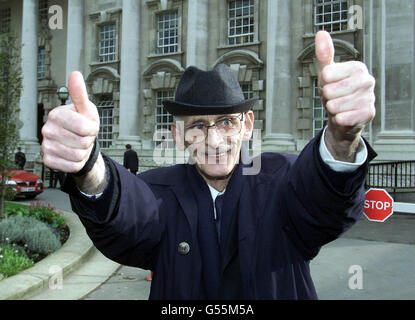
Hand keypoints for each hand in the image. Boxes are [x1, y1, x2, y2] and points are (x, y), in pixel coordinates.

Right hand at [41, 71, 99, 172]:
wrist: (77, 142)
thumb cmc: (83, 123)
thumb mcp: (86, 109)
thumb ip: (80, 94)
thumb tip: (75, 75)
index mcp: (56, 115)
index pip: (83, 127)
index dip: (92, 129)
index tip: (89, 126)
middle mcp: (47, 130)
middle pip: (82, 143)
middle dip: (88, 141)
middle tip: (84, 136)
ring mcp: (46, 145)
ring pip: (78, 156)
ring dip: (84, 152)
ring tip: (79, 145)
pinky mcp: (49, 160)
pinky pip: (71, 166)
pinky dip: (77, 163)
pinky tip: (73, 154)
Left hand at [315, 31, 375, 160]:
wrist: (343, 117)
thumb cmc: (335, 92)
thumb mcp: (326, 73)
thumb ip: (324, 54)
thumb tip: (321, 33)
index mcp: (358, 67)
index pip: (327, 75)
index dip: (323, 83)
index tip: (330, 84)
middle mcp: (368, 80)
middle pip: (330, 91)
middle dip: (326, 97)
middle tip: (333, 98)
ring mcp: (370, 97)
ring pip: (335, 106)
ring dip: (332, 109)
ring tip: (339, 106)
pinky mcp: (368, 114)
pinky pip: (342, 118)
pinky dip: (338, 119)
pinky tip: (343, 116)